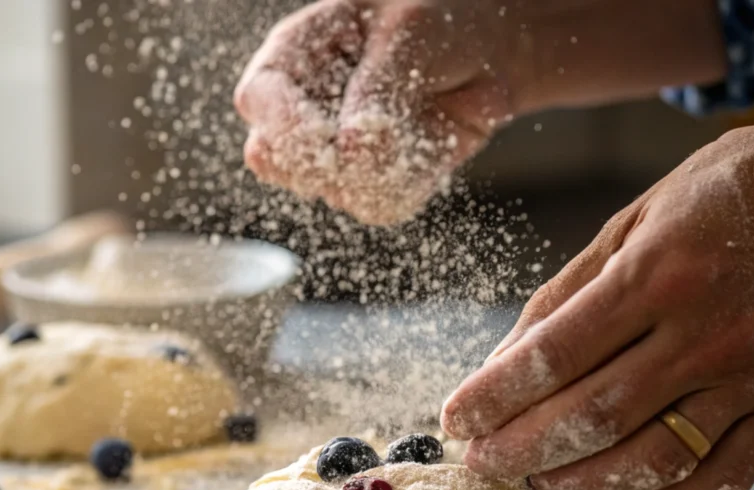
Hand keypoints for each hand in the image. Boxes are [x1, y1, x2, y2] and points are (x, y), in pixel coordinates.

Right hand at [234, 0, 523, 224]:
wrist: (495, 45)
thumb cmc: (444, 17)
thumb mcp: (410, 32)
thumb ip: (377, 87)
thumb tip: (351, 149)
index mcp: (297, 53)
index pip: (258, 98)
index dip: (285, 124)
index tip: (327, 135)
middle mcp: (306, 108)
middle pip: (278, 159)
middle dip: (329, 158)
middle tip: (383, 130)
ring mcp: (337, 152)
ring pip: (334, 191)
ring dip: (382, 170)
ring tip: (421, 124)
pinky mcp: (374, 182)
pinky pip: (380, 206)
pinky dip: (412, 184)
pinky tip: (432, 146)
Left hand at [441, 112, 753, 489]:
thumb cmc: (725, 194)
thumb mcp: (633, 219)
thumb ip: (565, 295)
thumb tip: (501, 364)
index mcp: (656, 273)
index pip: (553, 355)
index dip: (493, 398)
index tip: (454, 420)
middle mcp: (703, 331)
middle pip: (593, 417)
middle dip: (521, 451)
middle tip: (481, 464)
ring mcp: (749, 374)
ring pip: (653, 460)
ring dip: (581, 485)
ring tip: (537, 484)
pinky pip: (721, 479)